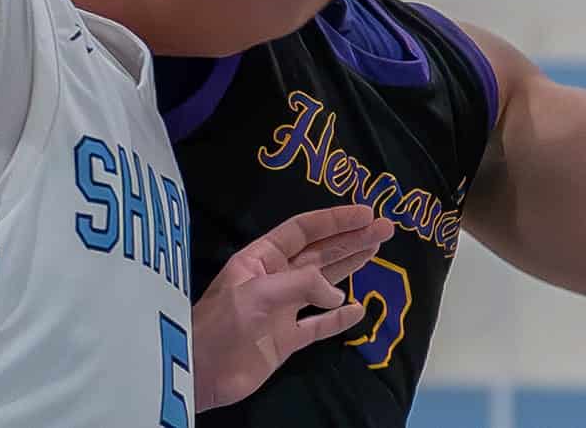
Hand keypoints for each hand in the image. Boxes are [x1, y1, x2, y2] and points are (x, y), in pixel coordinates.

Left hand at [191, 203, 392, 412]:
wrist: (200, 373)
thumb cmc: (221, 326)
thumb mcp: (257, 295)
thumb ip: (300, 286)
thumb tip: (338, 296)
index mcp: (263, 258)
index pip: (304, 230)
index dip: (335, 220)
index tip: (365, 212)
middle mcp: (276, 277)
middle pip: (321, 252)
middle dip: (351, 238)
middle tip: (385, 228)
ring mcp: (283, 308)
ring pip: (324, 282)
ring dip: (350, 266)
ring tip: (377, 251)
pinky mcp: (287, 339)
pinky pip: (319, 324)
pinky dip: (339, 318)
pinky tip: (359, 309)